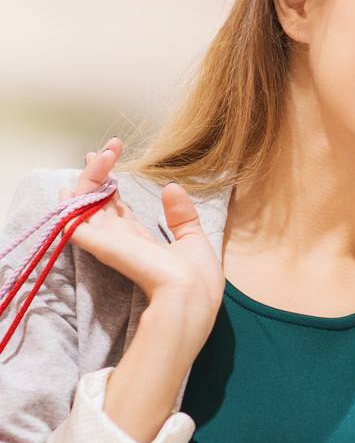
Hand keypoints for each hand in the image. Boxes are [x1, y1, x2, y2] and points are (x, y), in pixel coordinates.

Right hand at [67, 139, 221, 364]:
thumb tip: (172, 187)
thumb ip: (181, 215)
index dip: (109, 183)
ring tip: (101, 153)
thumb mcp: (193, 238)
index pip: (114, 207)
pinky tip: (70, 183)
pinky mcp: (99, 244)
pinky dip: (70, 202)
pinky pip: (73, 221)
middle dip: (96, 173)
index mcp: (138, 240)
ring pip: (83, 204)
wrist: (192, 293)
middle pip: (96, 201)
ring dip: (89, 177)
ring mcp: (107, 241)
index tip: (110, 157)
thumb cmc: (196, 276)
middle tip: (105, 148)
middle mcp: (118, 239)